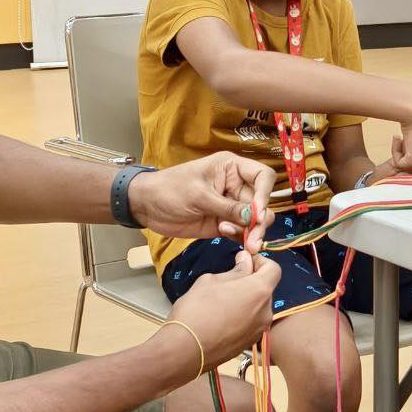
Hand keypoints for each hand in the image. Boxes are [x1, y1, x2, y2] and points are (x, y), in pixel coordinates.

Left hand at [128, 153, 275, 252]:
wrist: (146, 206)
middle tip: (252, 239)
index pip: (262, 176)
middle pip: (261, 203)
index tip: (257, 212)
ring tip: (244, 242)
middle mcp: (235, 186)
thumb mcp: (199, 196)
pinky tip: (229, 237)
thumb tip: (255, 217)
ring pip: (254, 220)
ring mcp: (230, 206)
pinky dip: (241, 237)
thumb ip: (228, 207)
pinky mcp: (223, 223)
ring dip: (251, 232)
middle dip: (259, 221)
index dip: (265, 194)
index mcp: (232, 168)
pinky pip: (241, 231)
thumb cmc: (170, 190)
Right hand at [164, 250, 278, 367]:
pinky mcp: (250, 344)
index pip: (274, 269)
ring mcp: (259, 330)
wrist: (185, 350)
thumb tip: (246, 260)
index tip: (243, 262)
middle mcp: (266, 311)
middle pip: (265, 289)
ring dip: (246, 300)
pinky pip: (251, 323)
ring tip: (222, 302)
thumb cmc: (196, 309)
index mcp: (260, 291)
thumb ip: (235, 270)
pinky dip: (242, 317)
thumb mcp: (212, 280)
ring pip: (258, 307)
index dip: (260, 261)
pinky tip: (222, 319)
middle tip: (228, 281)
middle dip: (251, 282)